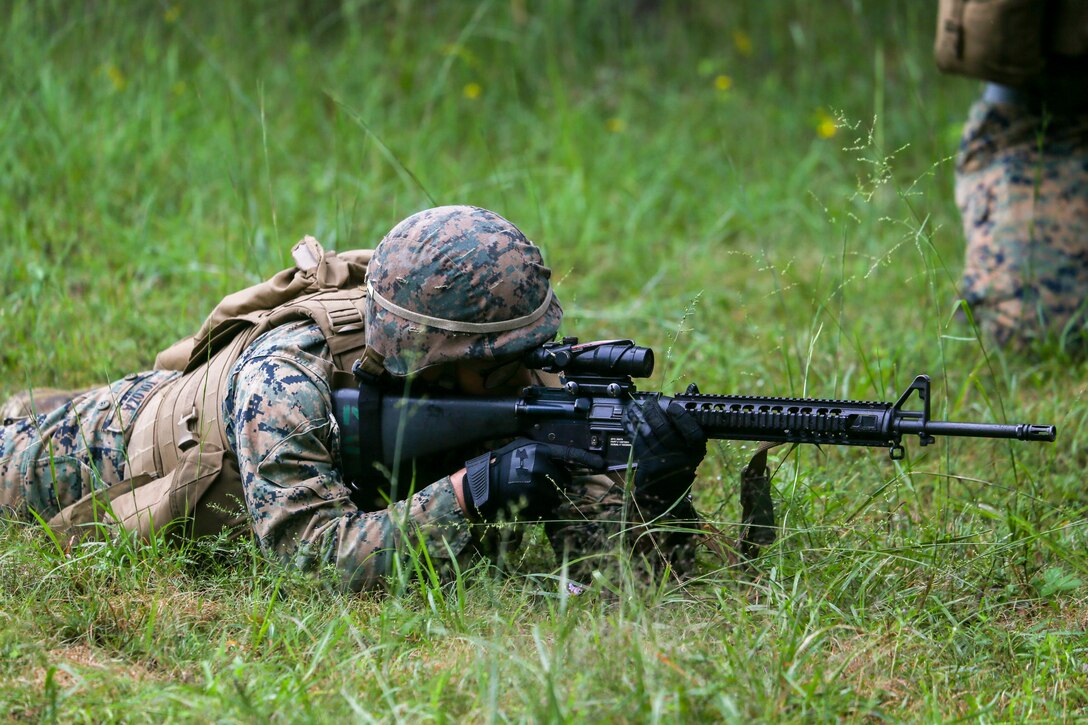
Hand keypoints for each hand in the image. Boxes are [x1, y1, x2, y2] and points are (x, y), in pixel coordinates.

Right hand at [464, 439, 604, 520]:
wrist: (482, 485)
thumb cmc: (501, 464)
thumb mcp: (522, 448)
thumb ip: (543, 453)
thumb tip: (563, 460)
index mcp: (540, 451)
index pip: (571, 455)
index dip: (588, 460)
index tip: (602, 464)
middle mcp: (542, 468)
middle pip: (566, 479)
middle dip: (557, 481)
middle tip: (539, 480)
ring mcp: (539, 487)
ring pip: (556, 495)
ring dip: (547, 495)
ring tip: (528, 489)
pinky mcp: (534, 504)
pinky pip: (546, 507)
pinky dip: (540, 506)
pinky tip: (525, 499)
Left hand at [623, 395, 706, 504]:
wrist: (669, 490)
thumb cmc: (682, 457)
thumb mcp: (692, 440)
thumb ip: (691, 413)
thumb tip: (692, 388)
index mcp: (696, 450)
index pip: (692, 433)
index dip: (681, 417)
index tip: (672, 405)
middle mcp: (682, 458)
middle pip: (664, 430)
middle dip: (653, 412)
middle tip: (648, 402)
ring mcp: (664, 463)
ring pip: (647, 434)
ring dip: (638, 417)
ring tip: (634, 406)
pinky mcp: (647, 466)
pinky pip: (637, 442)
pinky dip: (630, 427)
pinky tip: (628, 418)